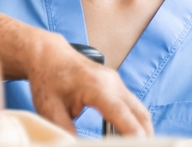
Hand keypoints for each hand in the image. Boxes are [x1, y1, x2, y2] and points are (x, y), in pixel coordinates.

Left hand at [25, 32, 152, 136]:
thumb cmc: (48, 78)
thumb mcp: (50, 108)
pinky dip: (135, 123)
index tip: (140, 146)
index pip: (120, 113)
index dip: (132, 133)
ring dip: (141, 131)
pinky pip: (133, 107)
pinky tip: (126, 137)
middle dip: (144, 138)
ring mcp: (116, 82)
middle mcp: (111, 83)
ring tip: (130, 145)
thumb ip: (66, 130)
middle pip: (140, 115)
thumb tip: (78, 145)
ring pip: (140, 112)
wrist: (48, 54)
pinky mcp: (116, 85)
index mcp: (95, 86)